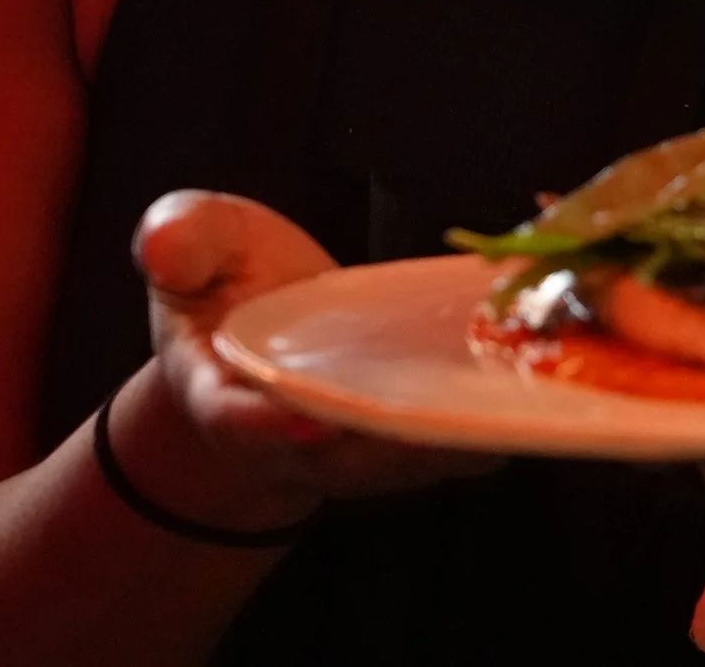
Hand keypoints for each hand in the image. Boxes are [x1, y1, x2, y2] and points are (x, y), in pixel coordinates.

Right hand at [129, 190, 499, 526]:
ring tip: (513, 397)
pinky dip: (490, 424)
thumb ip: (181, 241)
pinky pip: (448, 446)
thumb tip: (164, 242)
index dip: (266, 427)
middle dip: (389, 443)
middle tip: (444, 412)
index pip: (236, 421)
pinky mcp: (404, 444)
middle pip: (338, 460)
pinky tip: (540, 387)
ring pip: (406, 463)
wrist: (256, 335)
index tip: (305, 419)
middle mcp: (286, 439)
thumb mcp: (193, 246)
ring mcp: (350, 451)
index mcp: (219, 393)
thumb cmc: (222, 283)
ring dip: (457, 440)